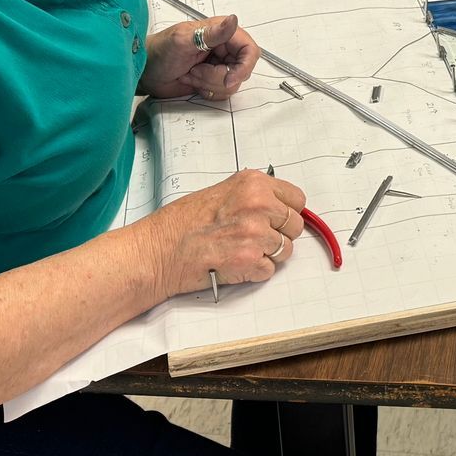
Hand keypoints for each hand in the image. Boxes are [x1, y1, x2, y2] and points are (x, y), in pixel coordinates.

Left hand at [141, 15, 258, 100]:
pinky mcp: (212, 80)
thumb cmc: (158, 51)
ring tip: (189, 74)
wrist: (144, 71)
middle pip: (241, 70)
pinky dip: (207, 91)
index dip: (244, 67)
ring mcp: (219, 65)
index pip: (249, 50)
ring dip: (209, 84)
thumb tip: (233, 20)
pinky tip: (191, 81)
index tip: (228, 79)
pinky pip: (223, 92)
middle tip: (195, 72)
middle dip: (218, 77)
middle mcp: (224, 48)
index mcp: (221, 32)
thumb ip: (211, 33)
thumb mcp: (183, 40)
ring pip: (232, 84)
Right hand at [143, 169, 306, 296]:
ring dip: (267, 254)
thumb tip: (277, 207)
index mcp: (253, 184)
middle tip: (253, 238)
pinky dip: (255, 271)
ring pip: (285, 250)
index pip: (297, 199)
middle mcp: (259, 205)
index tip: (277, 219)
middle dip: (279, 234)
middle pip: (295, 226)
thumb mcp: (221, 192)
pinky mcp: (251, 261)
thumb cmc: (181, 223)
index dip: (287, 211)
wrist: (159, 250)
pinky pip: (270, 270)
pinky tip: (234, 263)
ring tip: (239, 250)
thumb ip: (252, 196)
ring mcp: (257, 234)